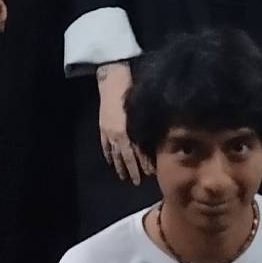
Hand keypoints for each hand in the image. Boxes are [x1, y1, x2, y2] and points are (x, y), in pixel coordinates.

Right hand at [96, 64, 150, 184]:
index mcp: (131, 129)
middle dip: (133, 171)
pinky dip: (108, 155)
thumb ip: (149, 126)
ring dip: (120, 167)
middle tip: (137, 182)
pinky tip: (111, 163)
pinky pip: (105, 146)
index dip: (145, 163)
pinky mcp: (102, 128)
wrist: (113, 80)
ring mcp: (109, 131)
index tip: (151, 174)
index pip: (140, 152)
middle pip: (127, 157)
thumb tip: (159, 140)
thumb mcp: (143, 109)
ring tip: (124, 177)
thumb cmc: (133, 91)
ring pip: (115, 154)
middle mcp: (120, 134)